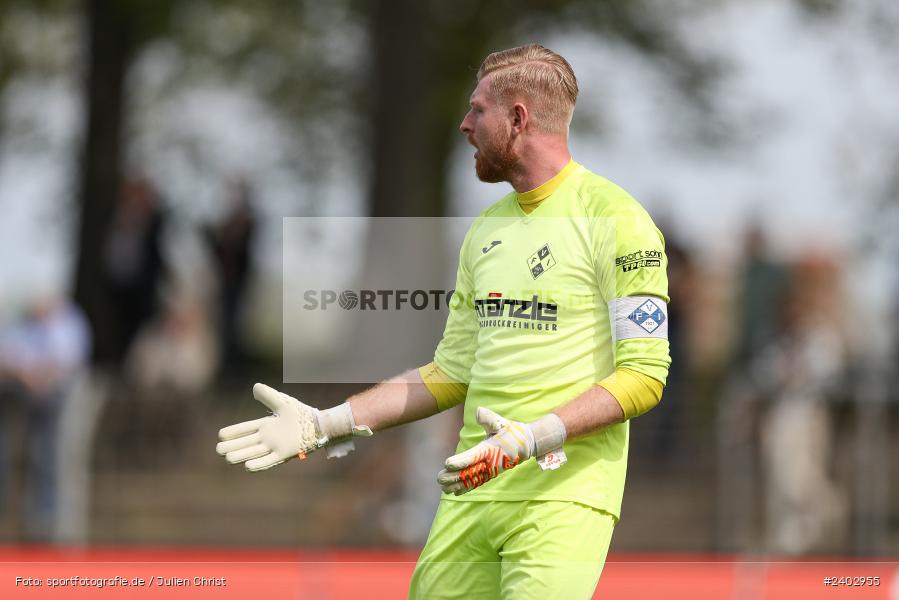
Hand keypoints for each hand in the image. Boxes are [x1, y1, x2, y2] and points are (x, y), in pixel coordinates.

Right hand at [216, 383, 370, 471]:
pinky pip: (268, 461)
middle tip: (219, 449)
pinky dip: (258, 464)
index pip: (245, 429)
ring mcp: (274, 447)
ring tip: (228, 458)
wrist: (318, 425)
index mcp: (265, 425)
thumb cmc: (301, 413)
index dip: (233, 432)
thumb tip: (255, 387)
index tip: (221, 435)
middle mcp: (267, 438)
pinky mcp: (283, 454)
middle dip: (233, 446)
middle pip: (246, 443)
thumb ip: (269, 396)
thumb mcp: (282, 402)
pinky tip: (247, 466)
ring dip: (241, 455)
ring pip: (253, 452)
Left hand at [437, 407, 565, 494]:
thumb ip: (490, 419)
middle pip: (469, 472)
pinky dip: (466, 488)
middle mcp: (489, 462)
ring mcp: (490, 470)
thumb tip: (478, 412)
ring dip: (457, 485)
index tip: (447, 464)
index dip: (460, 461)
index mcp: (490, 449)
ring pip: (472, 480)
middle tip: (439, 478)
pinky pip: (477, 482)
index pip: (473, 456)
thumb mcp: (502, 422)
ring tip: (443, 488)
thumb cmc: (512, 431)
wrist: (528, 444)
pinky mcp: (491, 473)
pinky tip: (455, 492)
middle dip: (454, 476)